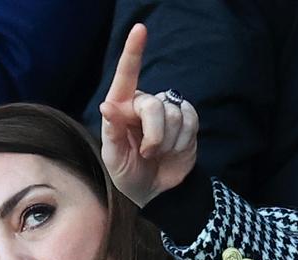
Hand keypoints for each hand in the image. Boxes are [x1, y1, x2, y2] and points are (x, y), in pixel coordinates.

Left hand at [99, 24, 197, 207]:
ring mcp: (167, 110)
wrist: (155, 191)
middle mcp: (143, 104)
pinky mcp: (187, 120)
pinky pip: (189, 121)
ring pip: (173, 115)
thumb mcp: (114, 158)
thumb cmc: (129, 174)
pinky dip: (181, 142)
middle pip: (153, 106)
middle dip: (153, 135)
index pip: (126, 77)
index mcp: (121, 109)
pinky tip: (173, 150)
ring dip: (166, 143)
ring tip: (158, 154)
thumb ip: (111, 132)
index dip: (133, 53)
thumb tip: (107, 105)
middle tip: (147, 153)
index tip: (139, 30)